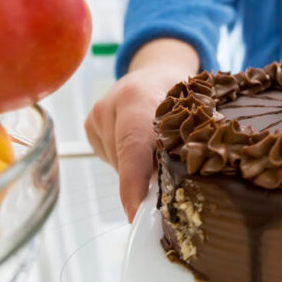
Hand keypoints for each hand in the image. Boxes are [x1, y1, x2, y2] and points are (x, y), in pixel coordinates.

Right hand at [84, 39, 198, 221]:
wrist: (155, 70)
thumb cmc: (180, 93)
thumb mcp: (191, 110)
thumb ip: (185, 143)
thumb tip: (183, 187)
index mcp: (138, 97)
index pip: (132, 145)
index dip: (134, 181)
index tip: (135, 211)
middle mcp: (110, 106)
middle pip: (126, 162)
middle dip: (146, 178)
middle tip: (170, 179)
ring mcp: (96, 117)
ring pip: (119, 165)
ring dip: (139, 169)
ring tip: (156, 147)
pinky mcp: (90, 127)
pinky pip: (112, 159)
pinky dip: (129, 161)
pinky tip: (140, 144)